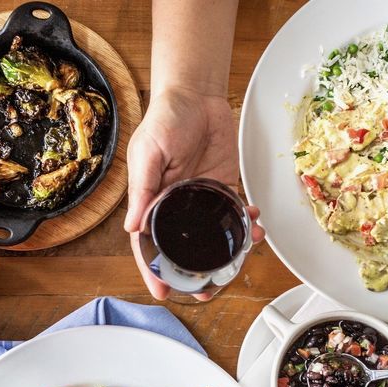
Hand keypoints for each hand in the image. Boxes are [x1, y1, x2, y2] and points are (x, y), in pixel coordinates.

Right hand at [124, 87, 264, 299]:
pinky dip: (245, 223)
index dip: (153, 269)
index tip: (161, 291)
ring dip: (225, 252)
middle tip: (205, 291)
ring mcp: (201, 197)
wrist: (196, 93)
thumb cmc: (165, 117)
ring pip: (212, 235)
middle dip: (193, 272)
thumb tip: (133, 227)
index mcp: (152, 200)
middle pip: (182, 247)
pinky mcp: (224, 186)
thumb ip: (142, 189)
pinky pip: (234, 212)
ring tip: (237, 264)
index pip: (149, 243)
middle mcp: (176, 204)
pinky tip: (254, 227)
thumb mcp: (148, 152)